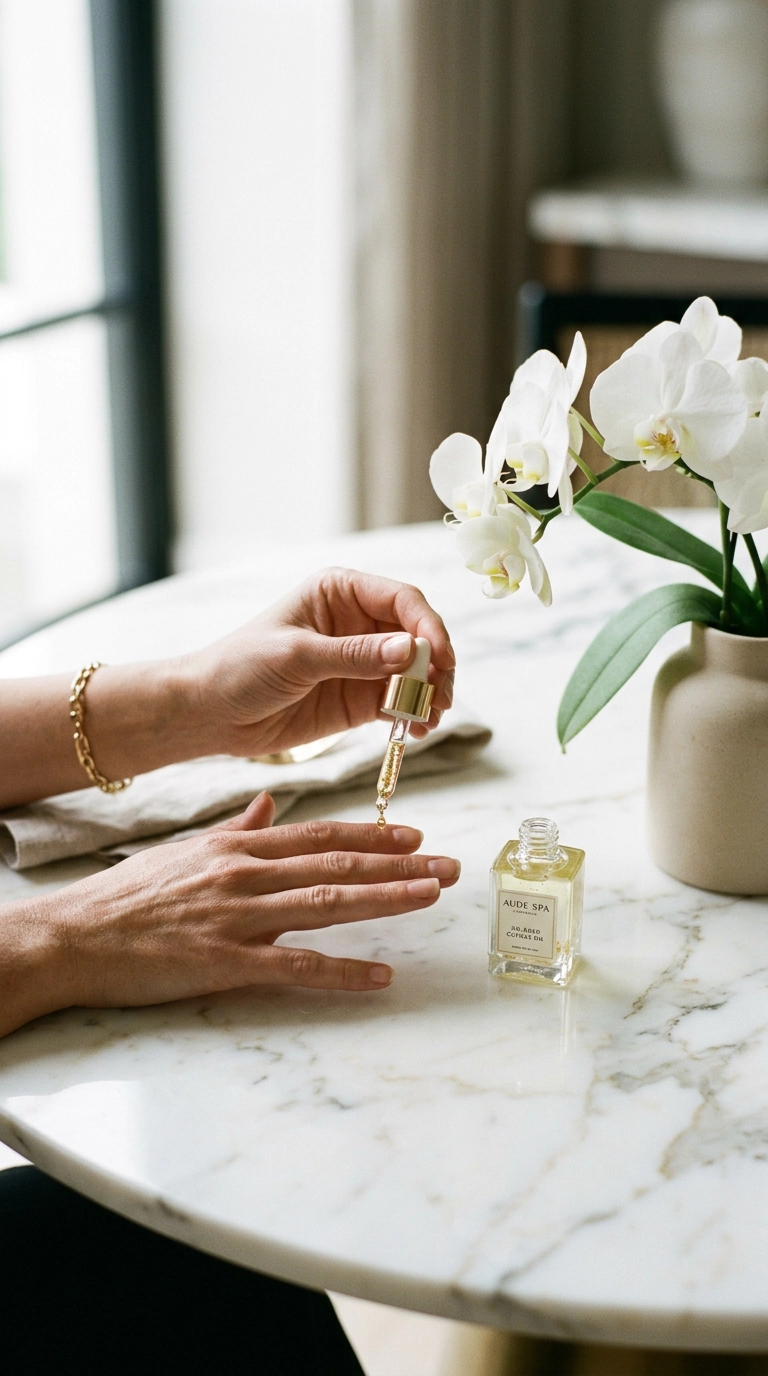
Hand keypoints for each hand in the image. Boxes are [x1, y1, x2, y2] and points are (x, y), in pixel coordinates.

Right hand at [0, 795, 459, 1035]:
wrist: (76, 934)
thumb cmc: (131, 894)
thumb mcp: (187, 847)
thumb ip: (236, 827)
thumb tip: (268, 806)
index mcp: (239, 844)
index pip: (320, 835)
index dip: (372, 836)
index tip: (414, 835)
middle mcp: (246, 873)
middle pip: (337, 865)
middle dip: (399, 864)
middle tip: (448, 866)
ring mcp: (238, 917)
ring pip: (328, 904)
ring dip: (386, 900)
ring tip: (431, 896)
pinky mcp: (226, 962)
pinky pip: (296, 967)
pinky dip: (343, 970)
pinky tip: (381, 975)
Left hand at [184, 568, 454, 756]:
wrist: (211, 713)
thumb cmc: (241, 667)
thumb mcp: (298, 656)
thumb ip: (355, 655)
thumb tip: (411, 650)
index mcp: (341, 591)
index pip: (402, 599)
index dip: (428, 626)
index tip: (439, 657)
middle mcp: (359, 622)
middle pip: (418, 636)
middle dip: (437, 665)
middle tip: (441, 696)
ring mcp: (363, 661)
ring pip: (416, 671)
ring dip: (431, 693)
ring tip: (431, 718)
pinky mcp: (360, 697)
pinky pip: (399, 702)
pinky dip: (414, 715)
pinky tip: (417, 730)